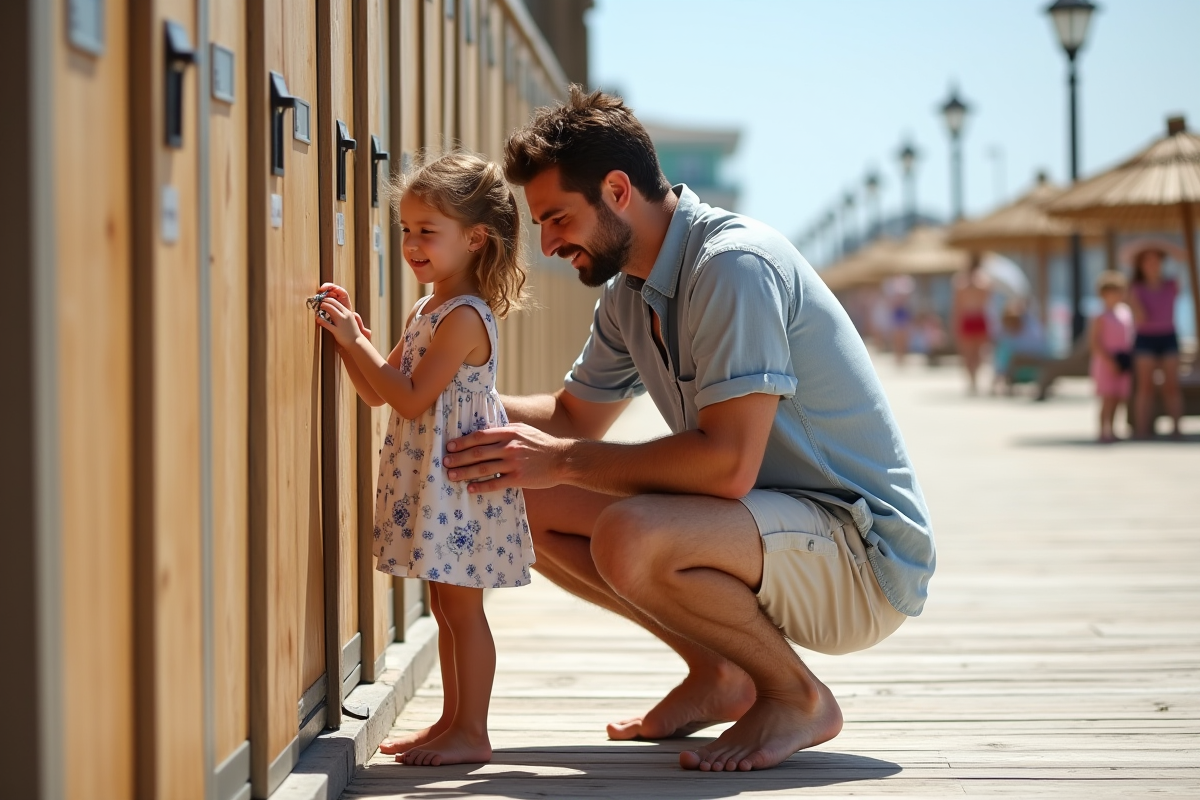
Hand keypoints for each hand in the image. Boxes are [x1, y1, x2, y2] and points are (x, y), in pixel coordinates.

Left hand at [316, 283, 370, 339]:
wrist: (357, 342)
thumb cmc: (352, 332)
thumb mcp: (350, 320)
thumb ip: (344, 315)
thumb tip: (335, 311)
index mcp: (348, 312)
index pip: (336, 302)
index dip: (328, 300)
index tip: (323, 301)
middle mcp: (345, 315)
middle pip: (332, 303)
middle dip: (324, 301)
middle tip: (319, 303)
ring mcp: (341, 322)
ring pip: (330, 309)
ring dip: (322, 307)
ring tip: (318, 309)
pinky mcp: (337, 330)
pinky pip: (326, 323)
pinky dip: (320, 320)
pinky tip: (317, 319)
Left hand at [443, 423, 569, 493]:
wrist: (562, 459)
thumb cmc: (541, 444)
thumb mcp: (523, 430)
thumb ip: (505, 431)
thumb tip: (484, 432)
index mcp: (509, 432)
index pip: (480, 436)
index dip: (463, 441)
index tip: (450, 446)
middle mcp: (509, 446)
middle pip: (477, 452)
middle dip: (458, 458)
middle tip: (445, 462)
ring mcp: (513, 463)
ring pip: (483, 468)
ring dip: (464, 472)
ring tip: (451, 476)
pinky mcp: (518, 478)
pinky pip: (495, 483)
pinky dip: (481, 486)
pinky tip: (470, 488)